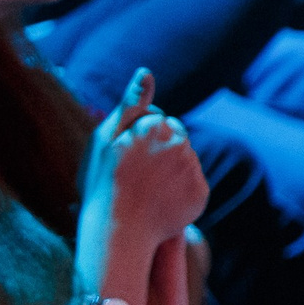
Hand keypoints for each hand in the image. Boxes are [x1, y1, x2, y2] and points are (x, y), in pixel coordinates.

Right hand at [81, 70, 206, 259]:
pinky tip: (159, 202)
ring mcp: (193, 170)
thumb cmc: (102, 182)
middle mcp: (180, 143)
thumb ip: (130, 104)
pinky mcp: (201, 194)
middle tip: (134, 174)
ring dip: (169, 171)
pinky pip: (192, 185)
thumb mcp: (105, 138)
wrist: (116, 232)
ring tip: (145, 190)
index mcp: (156, 125)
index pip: (157, 120)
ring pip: (184, 161)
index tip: (123, 156)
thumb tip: (147, 72)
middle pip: (175, 138)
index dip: (138, 136)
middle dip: (159, 150)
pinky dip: (179, 191)